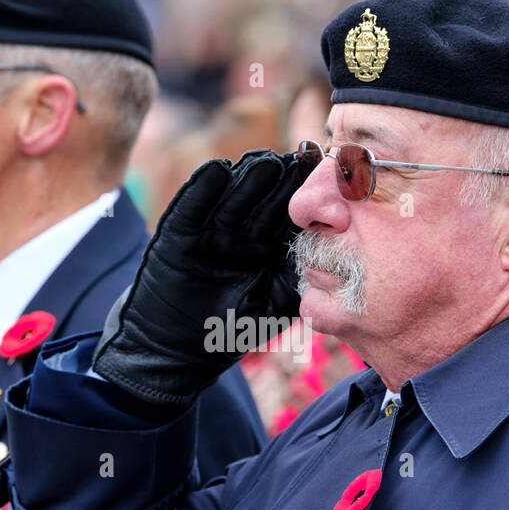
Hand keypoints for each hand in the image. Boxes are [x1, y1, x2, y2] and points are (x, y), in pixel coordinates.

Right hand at [93, 149, 312, 405]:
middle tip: (300, 158)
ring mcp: (209, 230)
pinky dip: (202, 190)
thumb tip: (332, 255)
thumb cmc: (229, 331)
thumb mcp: (273, 306)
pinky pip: (191, 208)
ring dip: (248, 178)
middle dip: (281, 179)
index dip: (306, 195)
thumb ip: (298, 279)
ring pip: (231, 196)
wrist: (175, 351)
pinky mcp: (178, 234)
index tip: (327, 175)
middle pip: (262, 198)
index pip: (289, 213)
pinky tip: (217, 170)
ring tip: (266, 161)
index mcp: (267, 245)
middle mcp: (240, 232)